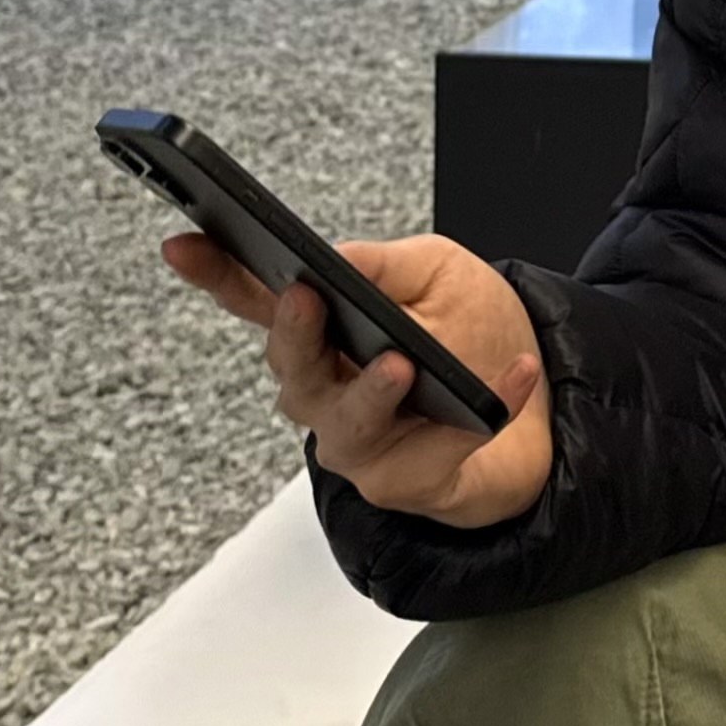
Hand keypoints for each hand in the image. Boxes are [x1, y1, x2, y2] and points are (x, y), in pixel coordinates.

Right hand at [164, 230, 552, 528]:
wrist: (543, 395)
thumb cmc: (469, 329)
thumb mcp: (434, 272)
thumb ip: (383, 265)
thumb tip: (337, 259)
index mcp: (322, 330)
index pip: (256, 302)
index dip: (215, 275)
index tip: (182, 246)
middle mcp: (326, 391)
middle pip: (292, 368)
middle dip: (295, 335)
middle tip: (305, 299)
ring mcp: (358, 441)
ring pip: (347, 424)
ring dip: (371, 393)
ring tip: (399, 365)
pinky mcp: (405, 480)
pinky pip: (439, 450)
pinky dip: (485, 410)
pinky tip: (514, 377)